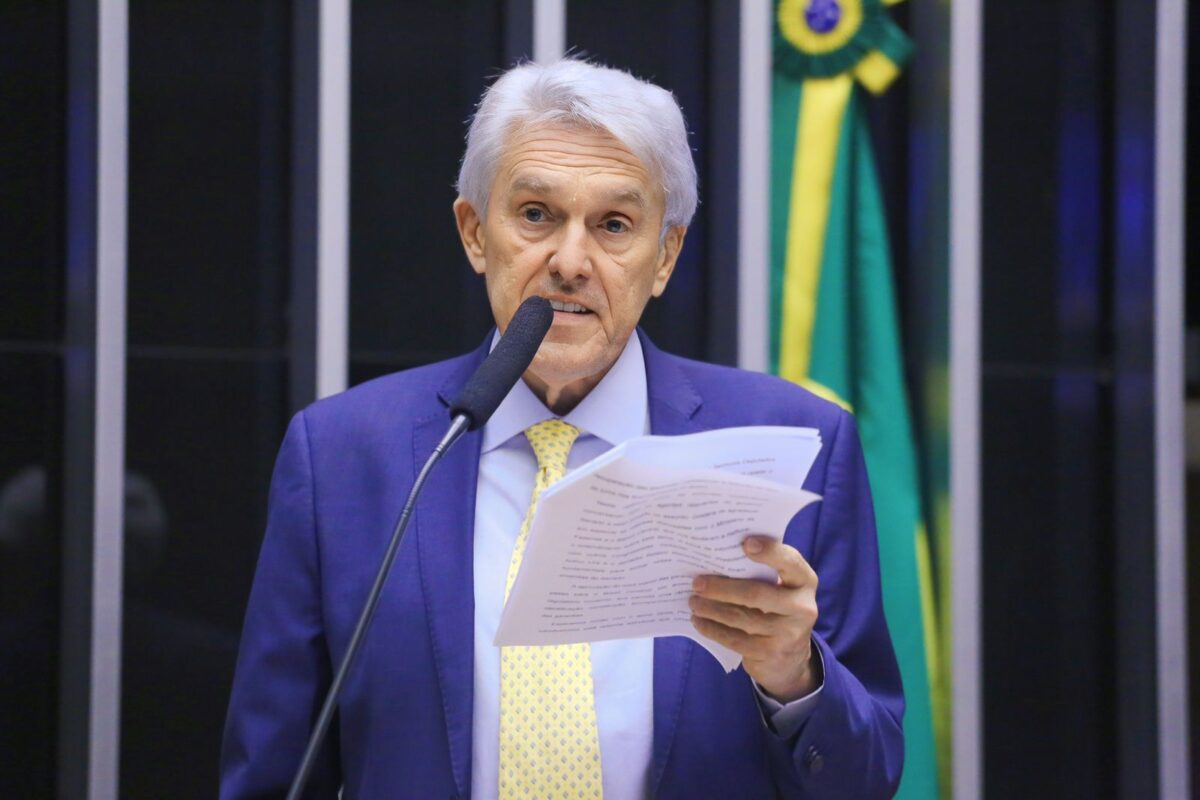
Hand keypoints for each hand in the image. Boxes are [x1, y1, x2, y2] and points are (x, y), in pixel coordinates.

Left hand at [689, 536, 819, 702]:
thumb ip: (763, 571)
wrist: (791, 658)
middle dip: (721, 588)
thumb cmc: (777, 608)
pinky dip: (712, 629)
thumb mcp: (780, 588)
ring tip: (693, 601)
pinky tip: (699, 621)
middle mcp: (802, 607)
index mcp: (804, 582)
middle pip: (756, 594)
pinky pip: (735, 639)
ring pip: (740, 618)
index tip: (745, 543)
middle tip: (696, 583)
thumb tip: (718, 557)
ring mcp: (789, 634)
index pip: (790, 562)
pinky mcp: (771, 653)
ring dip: (711, 609)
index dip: (770, 552)